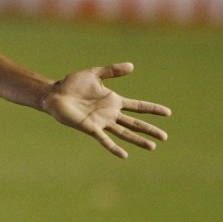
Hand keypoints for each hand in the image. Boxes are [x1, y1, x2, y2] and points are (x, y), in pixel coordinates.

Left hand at [43, 63, 170, 158]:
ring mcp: (101, 122)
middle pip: (134, 123)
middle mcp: (110, 113)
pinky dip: (114, 147)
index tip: (168, 112)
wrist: (54, 94)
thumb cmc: (72, 84)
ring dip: (137, 140)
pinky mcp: (90, 128)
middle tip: (165, 137)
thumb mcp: (94, 74)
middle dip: (149, 129)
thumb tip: (132, 66)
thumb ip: (112, 71)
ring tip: (152, 147)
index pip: (137, 106)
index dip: (152, 109)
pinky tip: (125, 155)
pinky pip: (105, 140)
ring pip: (124, 133)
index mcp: (113, 101)